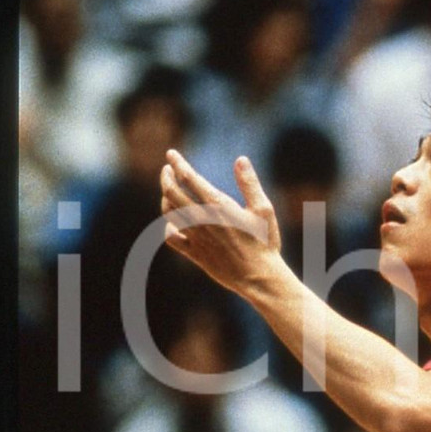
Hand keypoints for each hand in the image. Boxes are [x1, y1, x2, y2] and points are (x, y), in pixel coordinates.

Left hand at [160, 150, 282, 294]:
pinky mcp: (195, 253)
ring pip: (169, 212)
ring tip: (169, 190)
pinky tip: (173, 221)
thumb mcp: (263, 209)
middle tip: (167, 169)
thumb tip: (241, 159)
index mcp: (219, 206)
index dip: (177, 163)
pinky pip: (171, 238)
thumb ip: (249, 183)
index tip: (171, 154)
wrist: (259, 278)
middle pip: (172, 192)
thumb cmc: (265, 242)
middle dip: (166, 177)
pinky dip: (168, 226)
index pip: (189, 178)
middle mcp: (203, 220)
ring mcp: (196, 237)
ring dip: (165, 197)